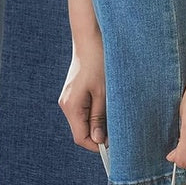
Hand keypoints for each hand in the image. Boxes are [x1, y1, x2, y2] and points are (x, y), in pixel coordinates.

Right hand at [58, 37, 107, 151]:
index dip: (97, 145)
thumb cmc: (98, 63)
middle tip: (118, 128)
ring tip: (114, 112)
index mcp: (71, 107)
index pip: (81, 138)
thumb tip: (98, 140)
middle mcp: (66, 105)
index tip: (114, 144)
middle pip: (82, 131)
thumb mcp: (103, 93)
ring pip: (84, 121)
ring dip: (99, 122)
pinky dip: (96, 113)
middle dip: (99, 134)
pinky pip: (84, 111)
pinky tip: (107, 103)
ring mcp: (69, 99)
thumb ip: (99, 118)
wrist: (90, 39)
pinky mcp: (74, 94)